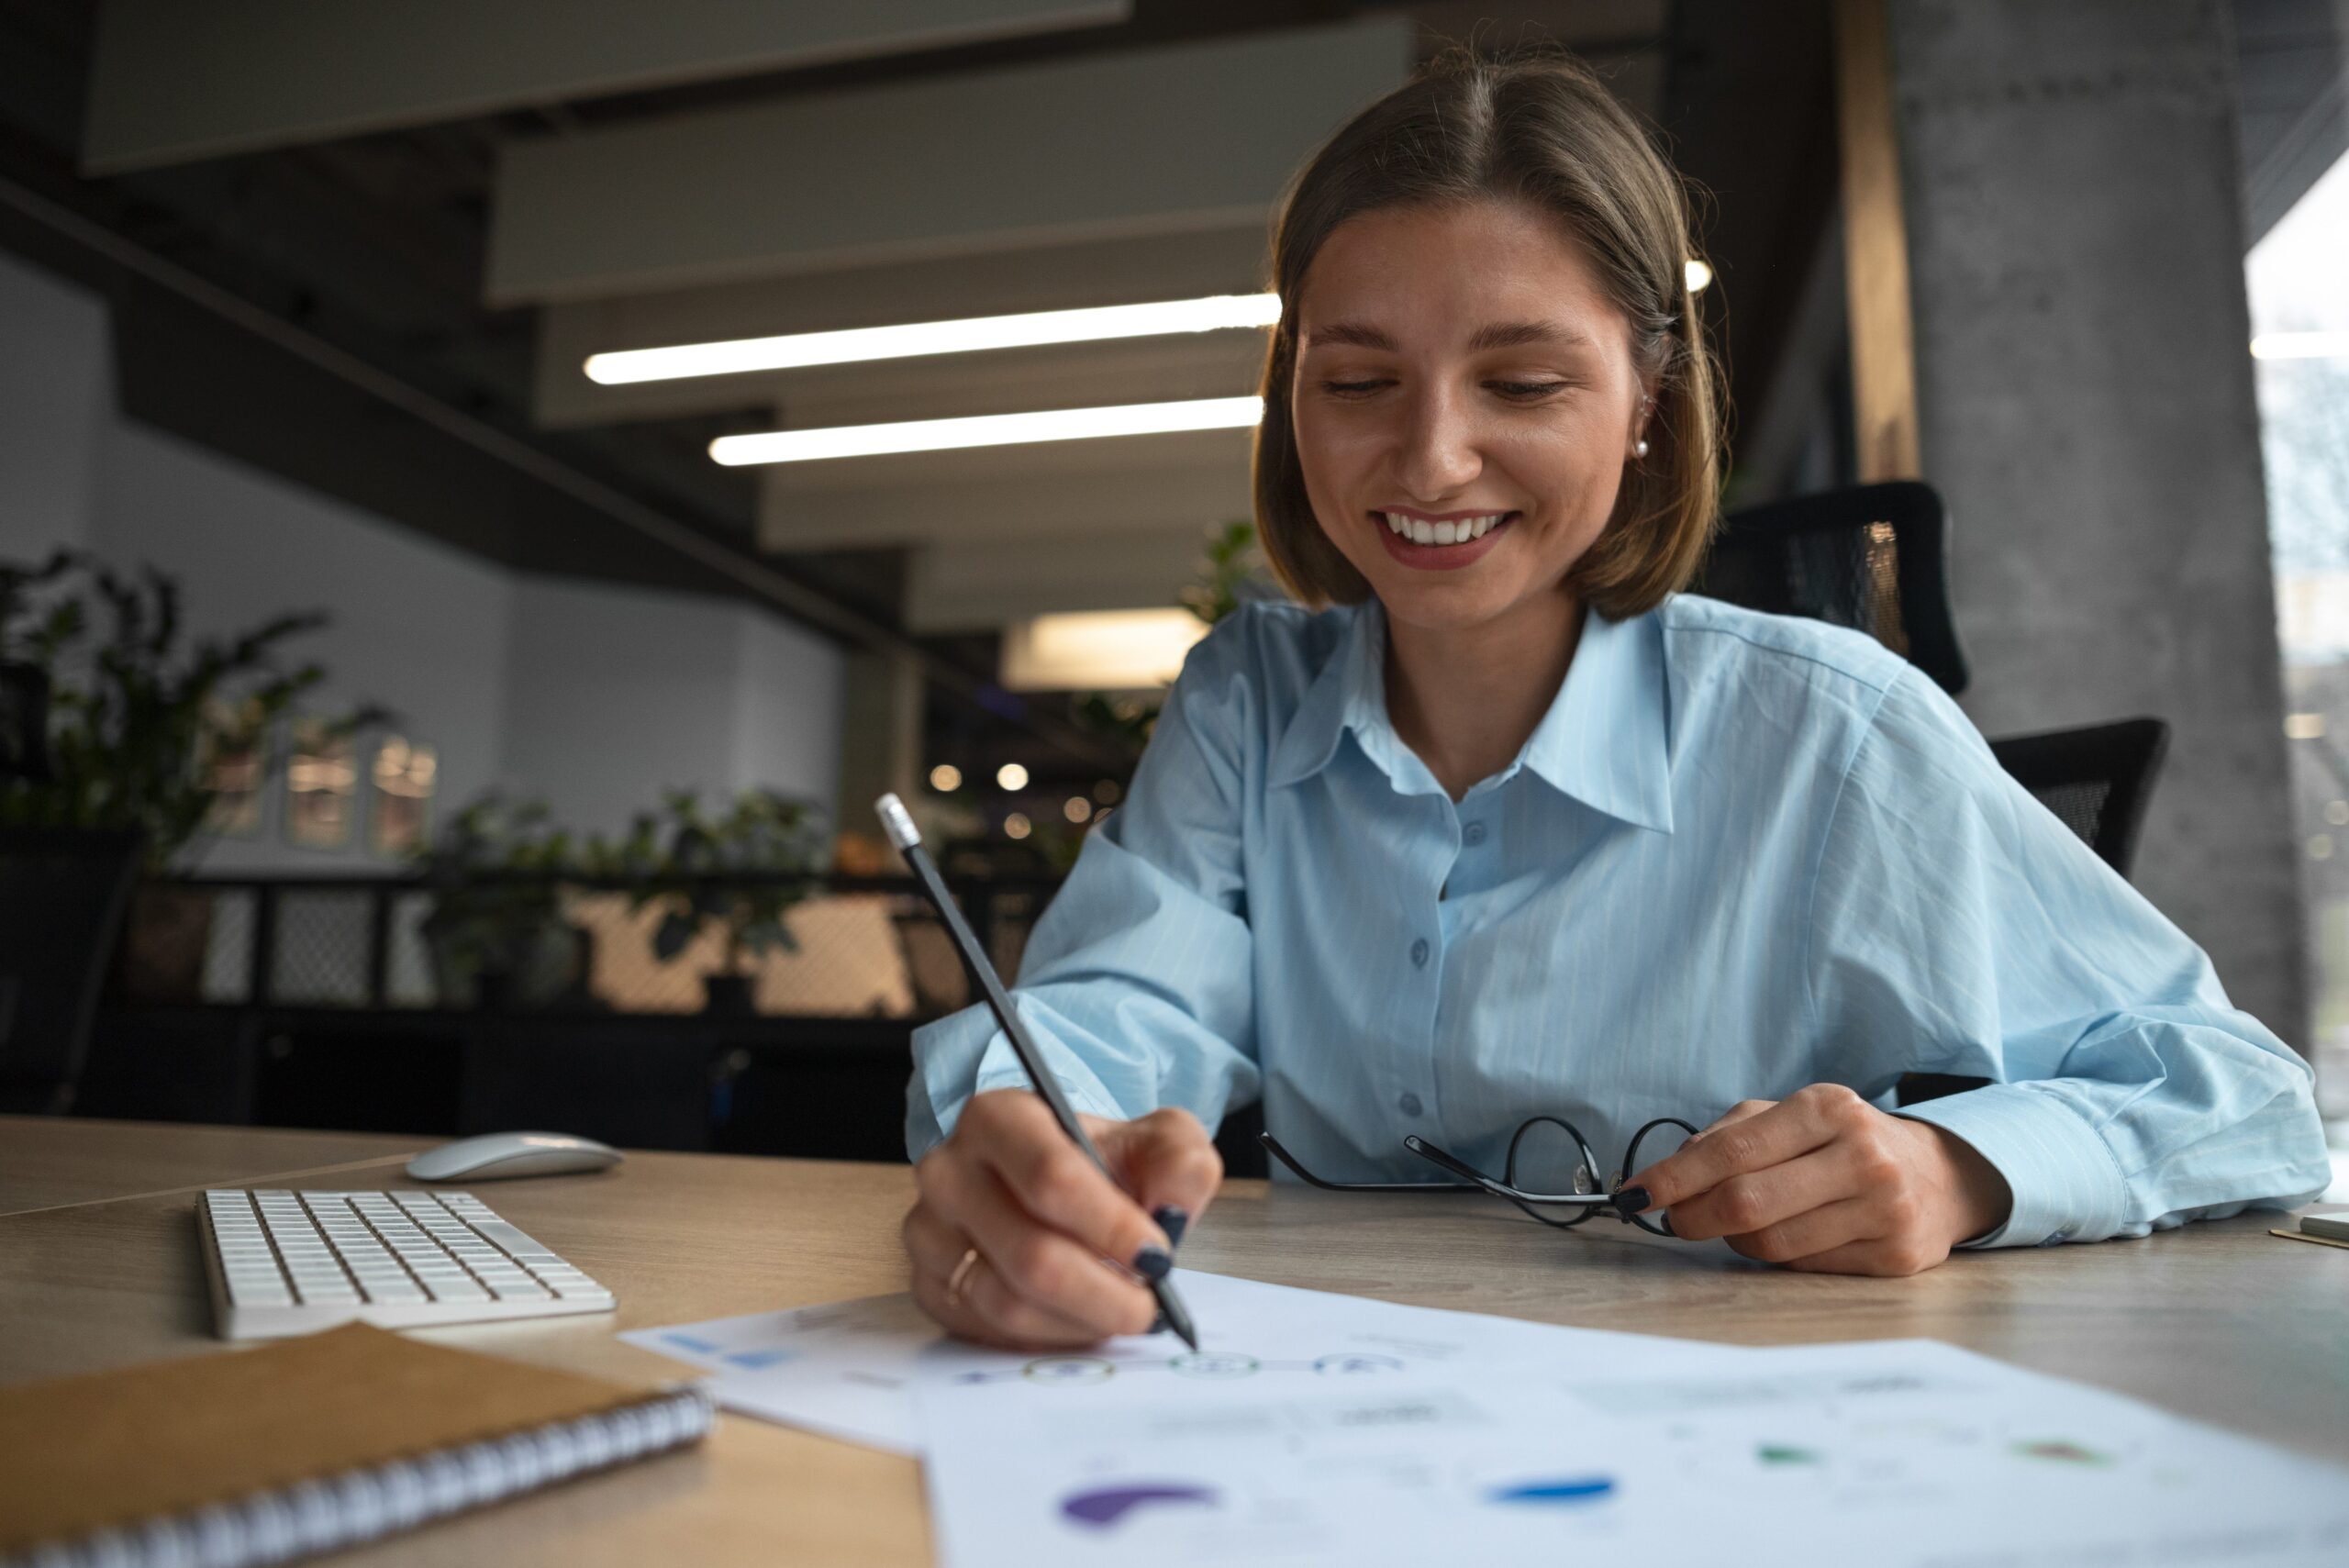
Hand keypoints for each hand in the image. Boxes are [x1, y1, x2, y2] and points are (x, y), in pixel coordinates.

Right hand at [903, 1090, 1222, 1348]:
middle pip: (1031, 1254)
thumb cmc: (1103, 1163)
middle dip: (1105, 1292)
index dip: (1111, 1227)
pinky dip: (1050, 1336)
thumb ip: (1180, 1163)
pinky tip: (1081, 1320)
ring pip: (1009, 1303)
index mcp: (998, 1118)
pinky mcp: (928, 1284)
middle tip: (1151, 1307)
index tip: (1158, 1257)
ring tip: (1122, 1312)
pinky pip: (990, 1331)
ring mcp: (929, 1232)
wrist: (1056, 1187)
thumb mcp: (1157, 1141)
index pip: (1051, 1179)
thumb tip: (1173, 1208)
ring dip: (1081, 1321)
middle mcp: (948, 1172)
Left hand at [1623, 1084, 2010, 1275]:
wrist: (1938, 1177)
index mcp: (1828, 1108)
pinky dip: (1779, 1256)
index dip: (1675, 1177)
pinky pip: (1804, 1267)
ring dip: (1735, 1240)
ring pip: (1771, 1244)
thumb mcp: (1792, 1116)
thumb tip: (1668, 1173)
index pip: (1732, 1150)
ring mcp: (1884, 1209)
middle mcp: (1861, 1155)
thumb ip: (1728, 1135)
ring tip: (1740, 1223)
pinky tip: (1789, 1235)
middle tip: (1677, 1220)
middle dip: (1694, 1216)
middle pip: (1746, 1203)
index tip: (1636, 1194)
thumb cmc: (1843, 1143)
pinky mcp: (1894, 1256)